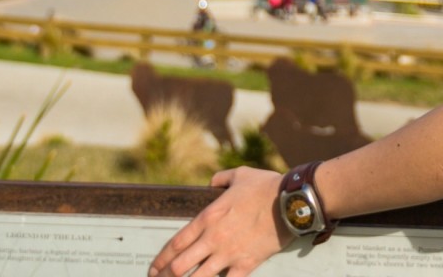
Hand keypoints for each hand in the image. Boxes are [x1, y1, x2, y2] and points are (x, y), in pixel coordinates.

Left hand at [149, 167, 290, 276]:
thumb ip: (221, 179)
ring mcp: (229, 254)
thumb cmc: (265, 186)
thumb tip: (213, 182)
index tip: (153, 268)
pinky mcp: (246, 264)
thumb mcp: (239, 175)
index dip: (162, 259)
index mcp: (208, 217)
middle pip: (180, 266)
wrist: (289, 202)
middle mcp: (214, 238)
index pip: (177, 243)